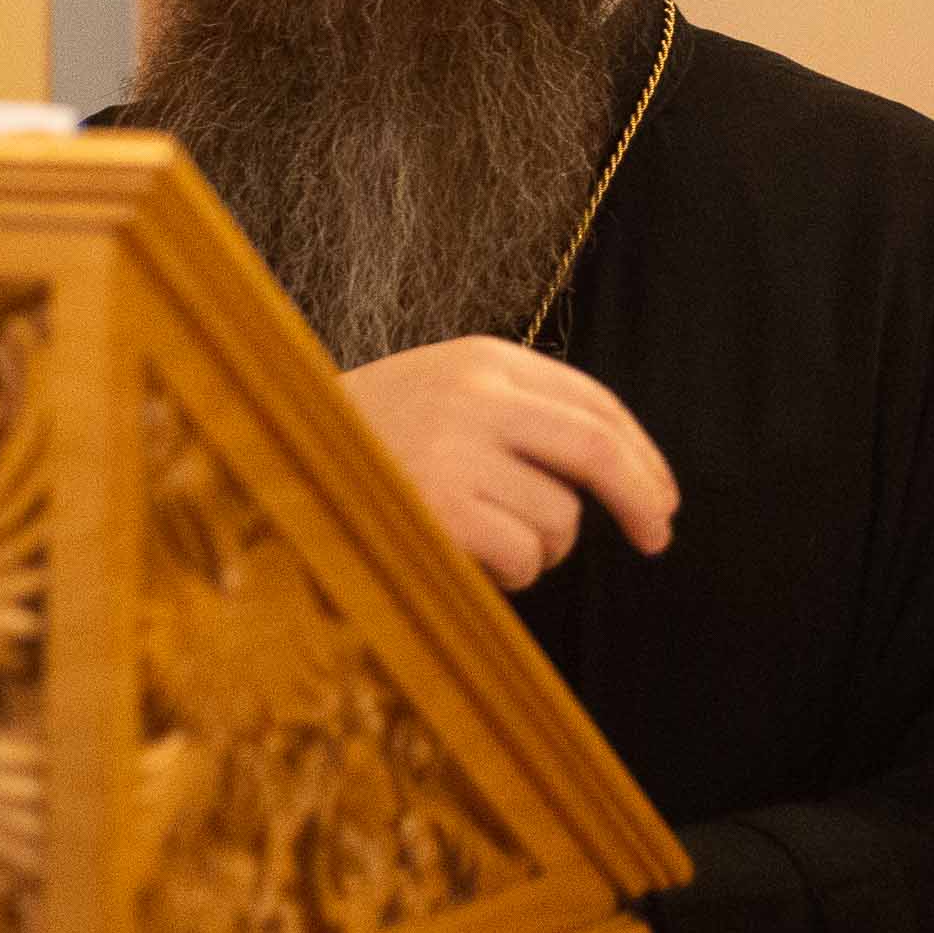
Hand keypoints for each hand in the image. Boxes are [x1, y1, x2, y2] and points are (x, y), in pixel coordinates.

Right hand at [340, 338, 678, 590]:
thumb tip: (623, 469)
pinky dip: (510, 574)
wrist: (270, 463)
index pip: (594, 404)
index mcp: (481, 359)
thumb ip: (520, 416)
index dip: (643, 456)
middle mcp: (474, 394)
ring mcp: (455, 449)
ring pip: (561, 518)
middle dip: (642, 500)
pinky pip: (524, 557)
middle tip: (658, 539)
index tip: (663, 499)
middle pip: (598, 451)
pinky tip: (461, 556)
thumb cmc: (368, 446)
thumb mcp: (444, 400)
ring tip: (480, 539)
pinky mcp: (441, 508)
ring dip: (541, 548)